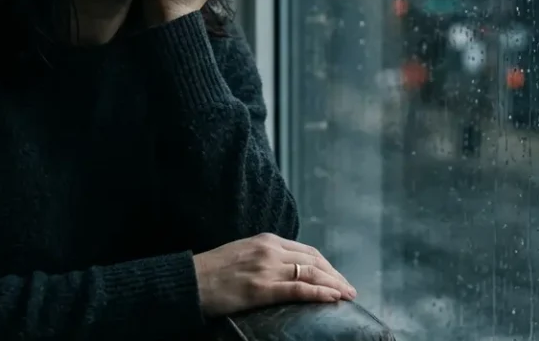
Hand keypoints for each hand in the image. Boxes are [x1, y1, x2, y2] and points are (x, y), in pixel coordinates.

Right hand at [193, 233, 357, 317]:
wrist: (189, 281)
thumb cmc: (212, 271)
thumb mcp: (243, 254)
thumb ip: (265, 257)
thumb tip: (287, 270)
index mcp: (267, 240)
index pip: (308, 251)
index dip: (327, 266)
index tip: (338, 277)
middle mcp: (270, 250)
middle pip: (315, 261)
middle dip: (335, 276)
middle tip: (350, 290)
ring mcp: (266, 268)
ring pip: (311, 274)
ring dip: (334, 285)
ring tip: (348, 296)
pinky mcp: (260, 288)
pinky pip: (298, 290)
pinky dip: (319, 293)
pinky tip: (332, 298)